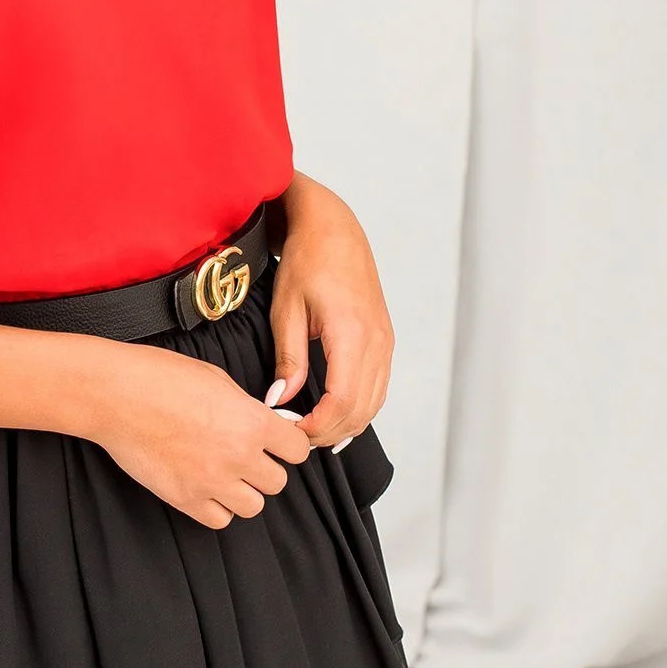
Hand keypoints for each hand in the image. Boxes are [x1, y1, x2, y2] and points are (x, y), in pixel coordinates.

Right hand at [88, 342, 312, 528]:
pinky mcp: (185, 499)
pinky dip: (217, 507)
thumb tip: (261, 423)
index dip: (288, 445)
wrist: (117, 395)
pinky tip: (205, 486)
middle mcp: (238, 455)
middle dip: (264, 468)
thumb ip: (246, 408)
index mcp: (251, 421)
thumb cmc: (160, 377)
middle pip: (278, 482)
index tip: (277, 442)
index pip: (298, 450)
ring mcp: (211, 481)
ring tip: (225, 474)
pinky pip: (219, 519)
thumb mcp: (217, 379)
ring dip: (243, 491)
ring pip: (254, 506)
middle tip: (246, 456)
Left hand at [265, 173, 393, 449]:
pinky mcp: (385, 341)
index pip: (341, 402)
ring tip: (311, 431)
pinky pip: (378, 388)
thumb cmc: (307, 261)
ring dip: (345, 425)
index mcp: (352, 334)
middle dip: (328, 432)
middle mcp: (377, 342)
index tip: (289, 432)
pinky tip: (335, 416)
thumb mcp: (286, 309)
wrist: (334, 229)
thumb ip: (288, 359)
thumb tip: (280, 400)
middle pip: (360, 410)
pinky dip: (359, 409)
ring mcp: (385, 342)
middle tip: (294, 438)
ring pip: (373, 404)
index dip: (316, 426)